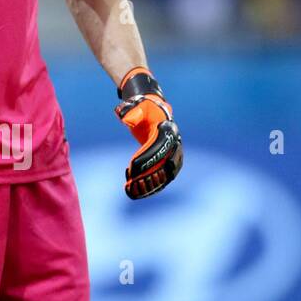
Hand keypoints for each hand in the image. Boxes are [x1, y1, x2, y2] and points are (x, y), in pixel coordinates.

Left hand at [114, 66, 182, 198]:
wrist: (154, 114)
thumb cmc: (144, 110)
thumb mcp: (137, 107)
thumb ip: (131, 111)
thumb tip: (126, 118)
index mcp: (168, 130)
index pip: (159, 146)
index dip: (147, 157)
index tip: (131, 167)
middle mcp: (175, 144)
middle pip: (165, 164)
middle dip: (148, 175)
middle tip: (131, 182)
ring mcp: (175, 155)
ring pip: (165, 176)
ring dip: (149, 186)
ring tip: (131, 191)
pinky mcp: (170, 164)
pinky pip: (163, 179)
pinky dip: (150, 188)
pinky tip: (135, 193)